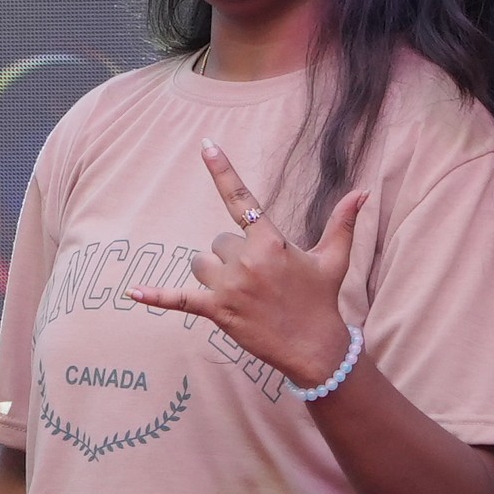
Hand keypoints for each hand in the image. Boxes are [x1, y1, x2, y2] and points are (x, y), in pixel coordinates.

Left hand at [120, 140, 357, 386]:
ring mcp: (229, 287)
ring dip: (213, 274)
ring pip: (201, 264)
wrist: (314, 348)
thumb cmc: (321, 299)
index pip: (242, 199)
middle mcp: (247, 260)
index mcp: (271, 242)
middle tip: (260, 280)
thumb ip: (343, 223)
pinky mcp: (217, 311)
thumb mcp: (333, 259)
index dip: (223, 171)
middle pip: (218, 241)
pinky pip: (178, 300)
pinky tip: (132, 293)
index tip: (206, 145)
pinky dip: (156, 297)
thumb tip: (362, 192)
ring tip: (242, 293)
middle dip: (234, 256)